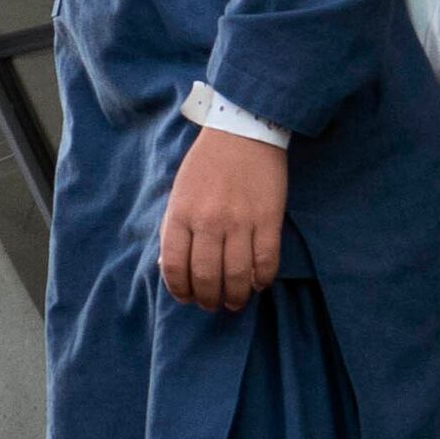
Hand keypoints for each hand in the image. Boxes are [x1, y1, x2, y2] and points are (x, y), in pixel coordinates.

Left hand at [158, 126, 287, 312]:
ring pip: (237, 275)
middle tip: (212, 305)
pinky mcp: (268, 220)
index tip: (186, 298)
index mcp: (180, 214)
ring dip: (236, 297)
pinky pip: (266, 262)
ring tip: (235, 302)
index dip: (179, 289)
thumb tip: (171, 267)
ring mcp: (240, 222)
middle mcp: (208, 222)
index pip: (174, 266)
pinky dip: (262, 280)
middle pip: (206, 277)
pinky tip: (258, 284)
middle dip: (207, 299)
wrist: (242, 133)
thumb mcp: (179, 195)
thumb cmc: (206, 166)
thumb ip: (174, 229)